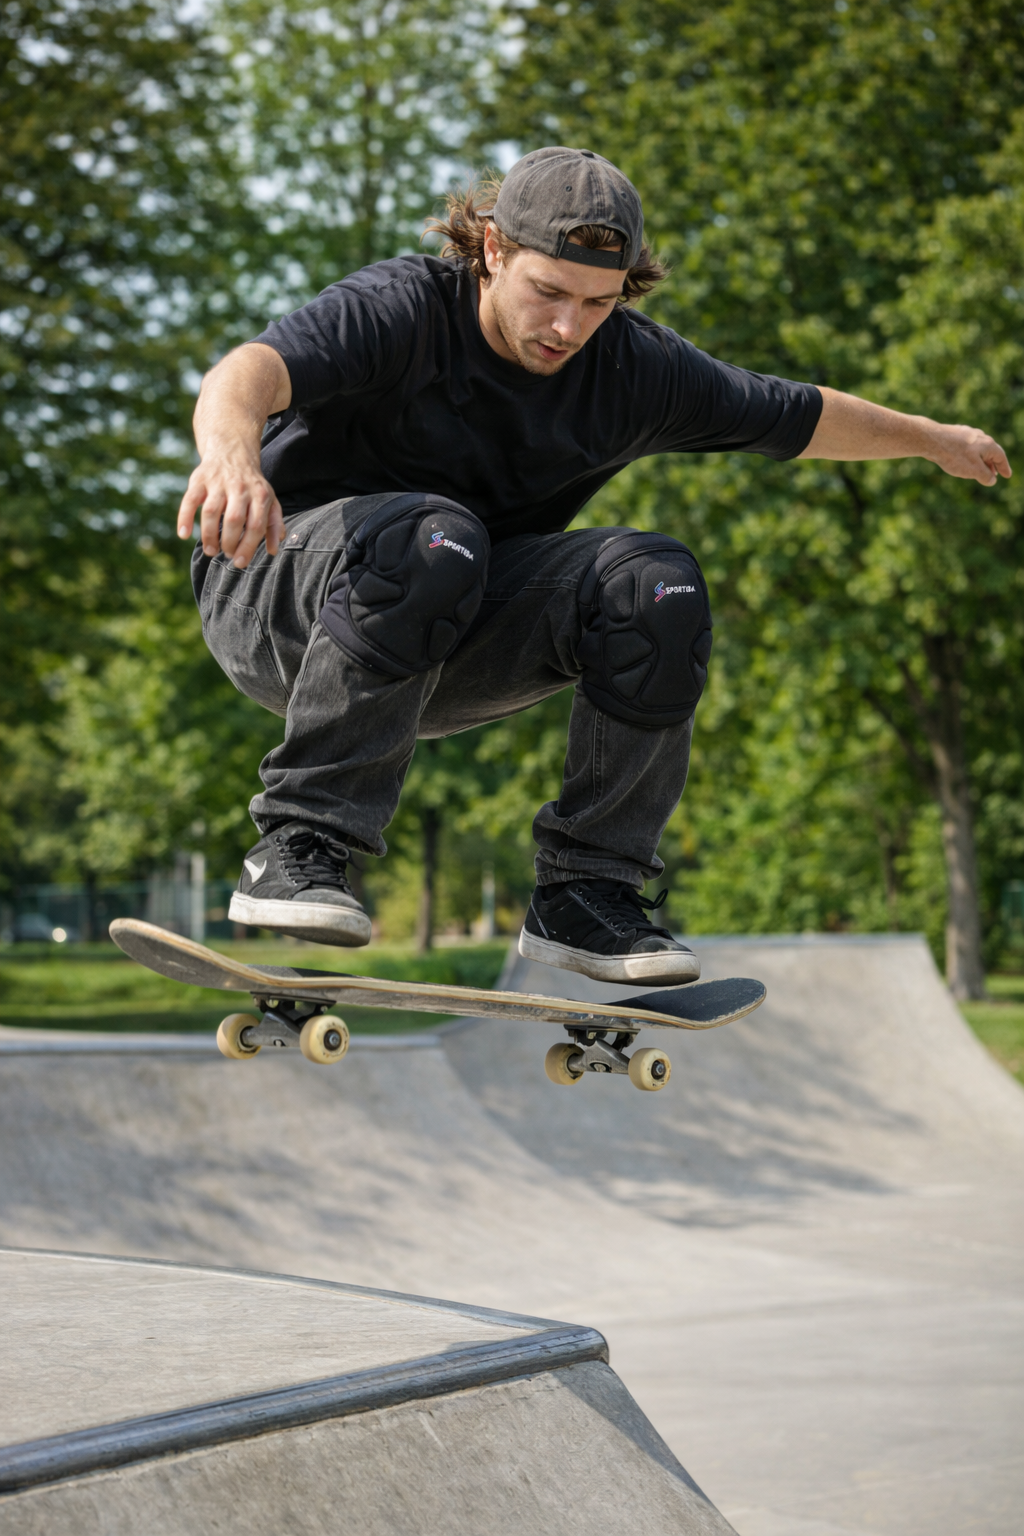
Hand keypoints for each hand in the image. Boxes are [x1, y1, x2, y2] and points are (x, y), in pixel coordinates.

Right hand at [177, 454, 284, 568]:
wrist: (232, 451)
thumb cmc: (252, 485)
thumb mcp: (269, 500)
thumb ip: (274, 524)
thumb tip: (272, 550)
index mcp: (260, 495)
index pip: (255, 525)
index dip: (247, 546)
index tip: (240, 562)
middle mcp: (240, 487)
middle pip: (234, 519)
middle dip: (229, 542)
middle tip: (226, 554)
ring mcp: (218, 482)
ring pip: (211, 511)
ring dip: (208, 535)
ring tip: (210, 551)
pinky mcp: (199, 479)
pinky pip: (190, 500)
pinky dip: (184, 517)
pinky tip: (184, 534)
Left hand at [928, 423, 1011, 485]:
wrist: (932, 440)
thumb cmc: (954, 455)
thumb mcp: (973, 470)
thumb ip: (985, 476)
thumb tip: (992, 480)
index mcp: (988, 444)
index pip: (1000, 457)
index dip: (1004, 468)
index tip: (1007, 476)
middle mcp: (980, 436)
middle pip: (991, 452)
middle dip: (993, 464)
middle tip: (994, 475)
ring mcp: (967, 434)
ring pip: (978, 449)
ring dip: (981, 460)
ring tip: (980, 469)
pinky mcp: (955, 434)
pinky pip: (967, 447)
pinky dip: (970, 456)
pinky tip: (964, 460)